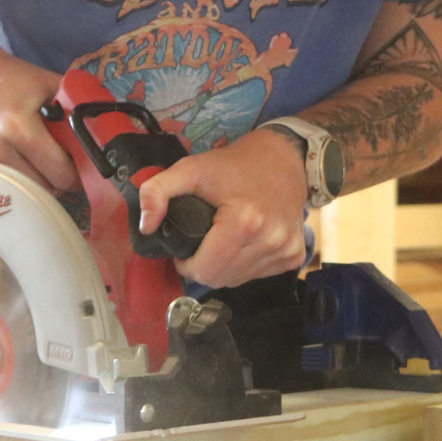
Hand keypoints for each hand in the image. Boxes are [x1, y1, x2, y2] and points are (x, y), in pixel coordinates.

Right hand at [0, 29, 77, 191]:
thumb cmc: (8, 77)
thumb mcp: (46, 84)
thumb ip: (74, 108)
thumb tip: (105, 132)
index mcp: (20, 127)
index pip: (60, 173)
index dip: (77, 175)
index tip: (81, 170)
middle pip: (42, 189)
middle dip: (58, 182)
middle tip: (63, 171)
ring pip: (20, 193)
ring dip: (36, 186)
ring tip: (41, 170)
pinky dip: (11, 184)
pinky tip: (17, 169)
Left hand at [136, 127, 307, 288]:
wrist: (283, 159)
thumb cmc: (233, 166)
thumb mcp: (189, 169)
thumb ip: (157, 191)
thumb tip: (146, 226)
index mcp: (244, 221)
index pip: (206, 270)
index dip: (186, 265)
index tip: (184, 250)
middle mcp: (270, 239)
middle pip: (222, 280)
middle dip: (203, 269)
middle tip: (199, 247)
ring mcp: (286, 249)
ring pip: (240, 281)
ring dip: (225, 269)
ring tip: (220, 244)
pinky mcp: (295, 254)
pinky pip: (260, 275)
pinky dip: (245, 267)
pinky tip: (242, 246)